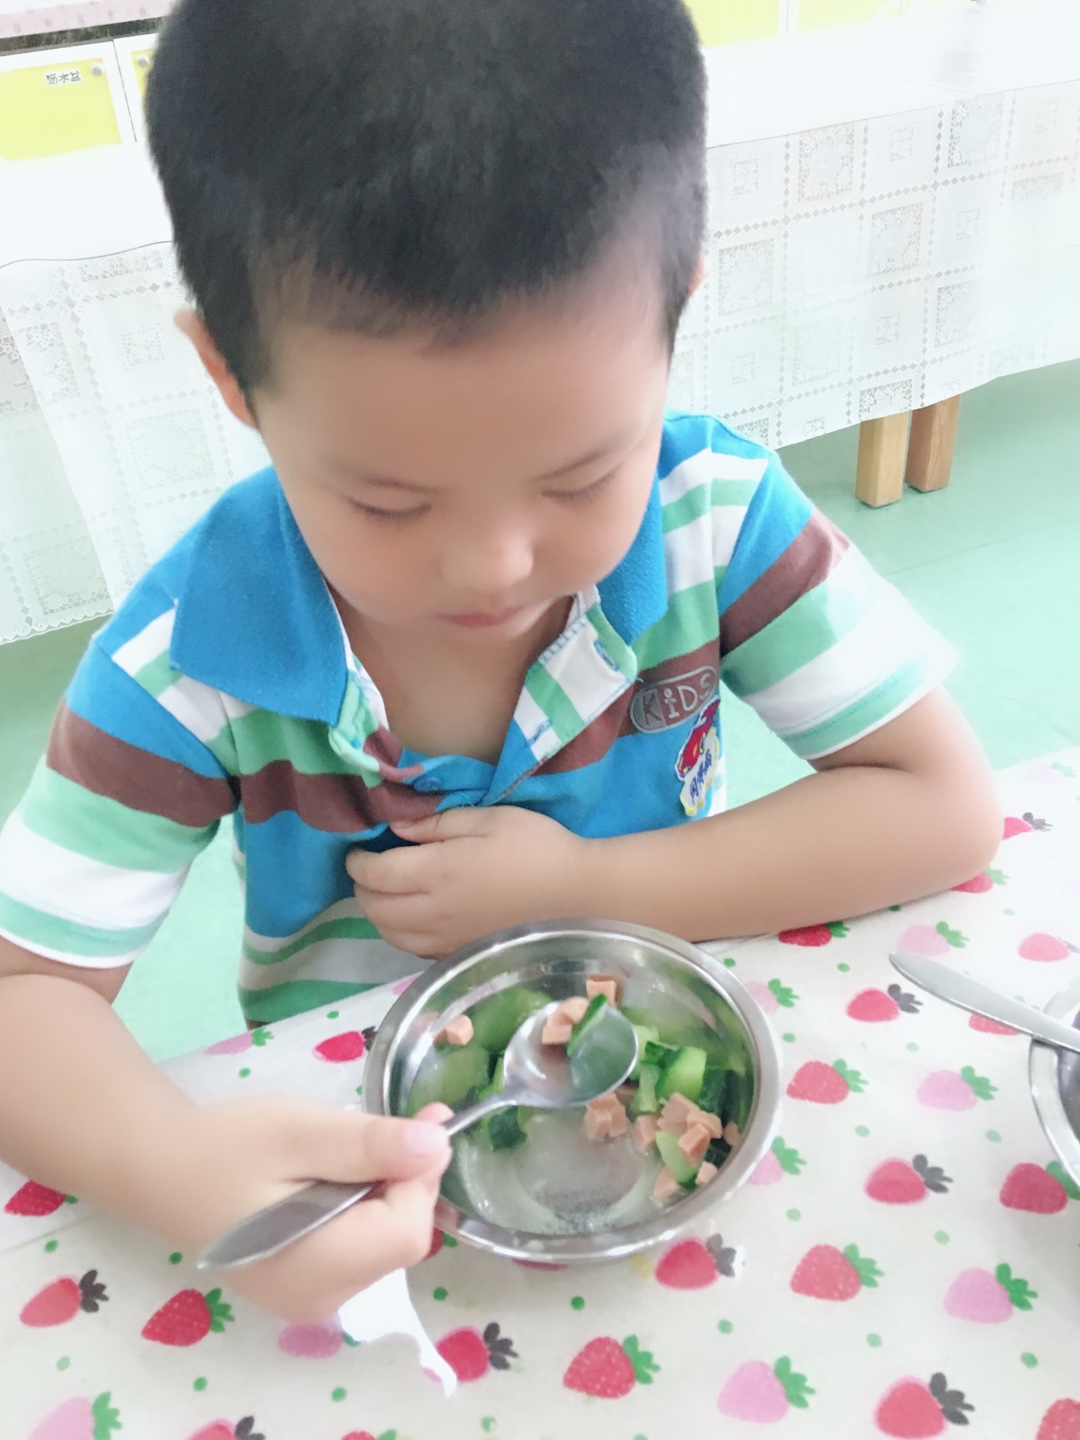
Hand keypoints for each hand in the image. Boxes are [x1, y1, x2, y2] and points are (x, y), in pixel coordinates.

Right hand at [171, 1095, 452, 1321]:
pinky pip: (362, 1249)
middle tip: (390, 1125)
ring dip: (388, 1192)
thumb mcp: (300, 1130)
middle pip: (402, 1241)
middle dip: (408, 1181)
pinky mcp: (307, 1289)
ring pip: (386, 1244)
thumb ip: (369, 1144)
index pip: (408, 1230)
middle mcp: (320, 1300)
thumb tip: (438, 1146)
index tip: (419, 1122)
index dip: (422, 1176)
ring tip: (352, 1151)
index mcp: (317, 1267)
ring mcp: (312, 1301)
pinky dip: (365, 1209)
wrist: (164, 1170)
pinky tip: (337, 1178)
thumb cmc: (228, 1146)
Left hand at [347, 806, 590, 956]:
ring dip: (378, 914)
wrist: (579, 897)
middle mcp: (432, 912)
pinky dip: (401, 933)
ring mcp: (445, 939)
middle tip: (371, 868)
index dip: (357, 862)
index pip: (373, 875)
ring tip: (388, 894)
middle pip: (373, 908)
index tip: (359, 849)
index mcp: (436, 872)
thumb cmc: (537, 848)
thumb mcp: (489, 818)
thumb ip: (438, 824)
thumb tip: (397, 830)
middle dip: (363, 888)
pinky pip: (413, 950)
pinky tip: (415, 917)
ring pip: (390, 935)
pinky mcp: (460, 954)